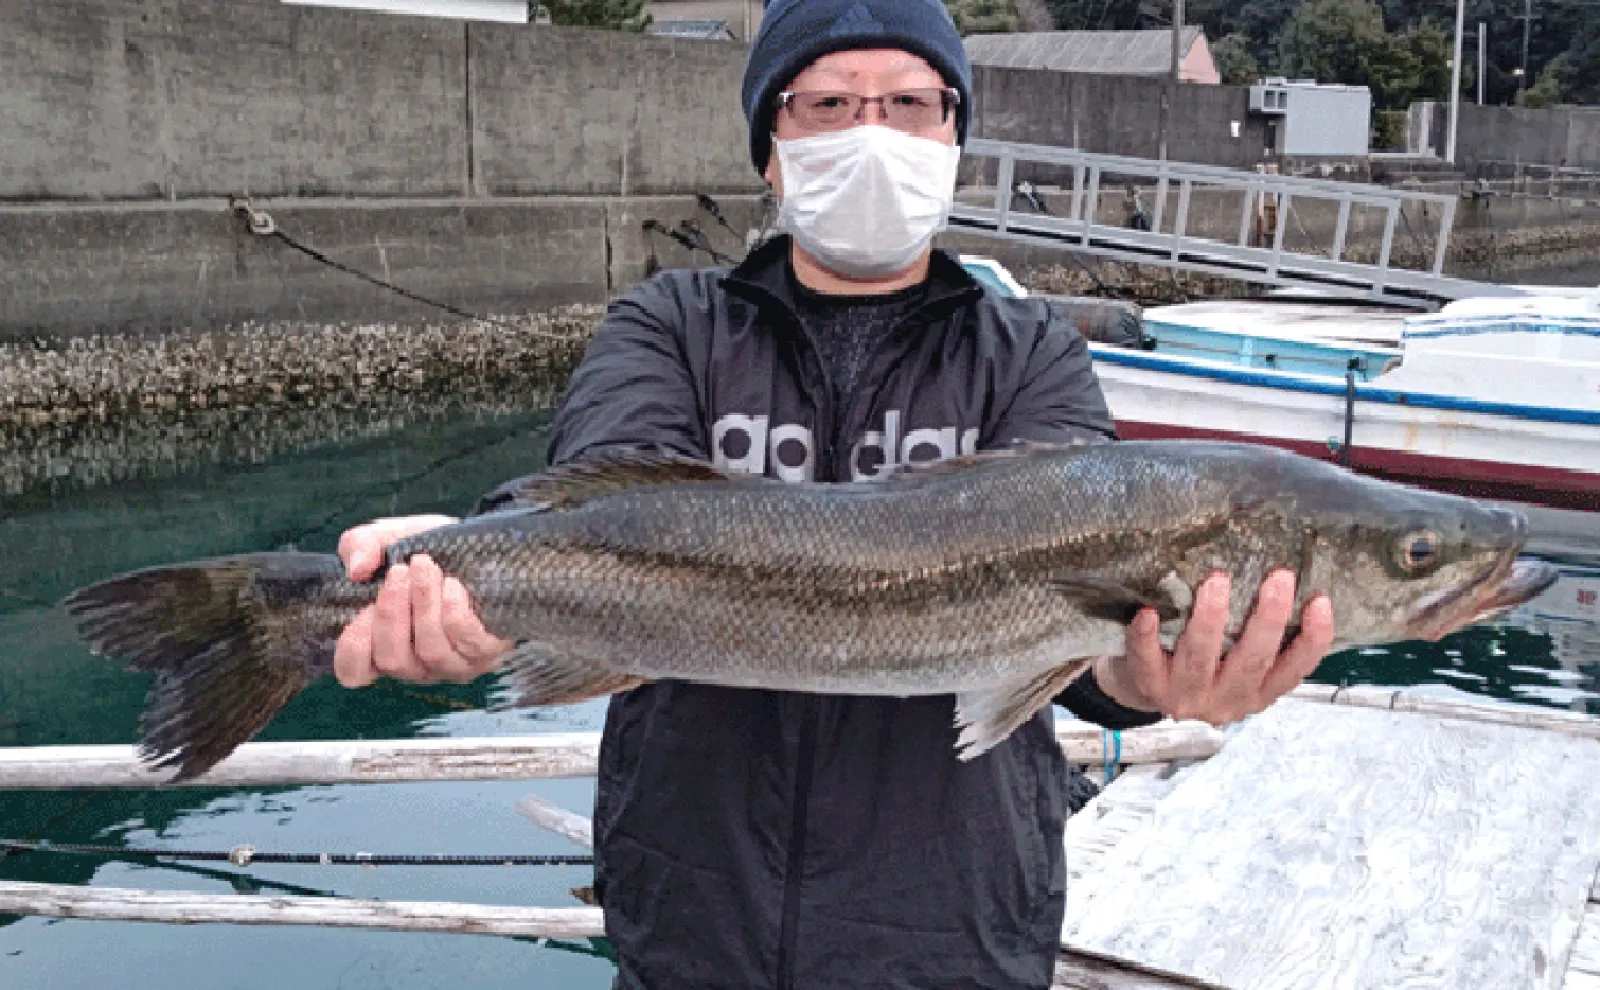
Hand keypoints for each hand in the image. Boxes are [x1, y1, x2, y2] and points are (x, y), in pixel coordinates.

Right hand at [333, 515, 515, 687]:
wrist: (480, 546)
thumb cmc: (426, 551)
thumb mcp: (388, 539)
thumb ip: (361, 546)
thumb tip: (357, 569)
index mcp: (383, 646)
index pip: (354, 673)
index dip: (354, 648)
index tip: (364, 608)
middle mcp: (416, 665)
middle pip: (393, 661)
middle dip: (392, 613)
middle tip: (399, 570)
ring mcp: (453, 664)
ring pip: (432, 651)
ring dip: (424, 604)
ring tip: (426, 566)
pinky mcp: (486, 652)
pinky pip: (467, 641)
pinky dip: (455, 611)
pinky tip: (453, 584)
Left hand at [1096, 570, 1334, 724]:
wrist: (1146, 690)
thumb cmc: (1204, 662)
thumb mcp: (1237, 660)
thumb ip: (1256, 632)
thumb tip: (1281, 573)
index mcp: (1258, 692)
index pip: (1294, 670)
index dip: (1312, 640)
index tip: (1320, 601)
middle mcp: (1227, 699)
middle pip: (1253, 661)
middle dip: (1268, 618)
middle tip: (1279, 576)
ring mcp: (1187, 697)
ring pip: (1201, 659)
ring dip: (1211, 620)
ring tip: (1218, 582)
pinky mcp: (1150, 687)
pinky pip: (1147, 661)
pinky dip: (1147, 637)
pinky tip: (1149, 612)